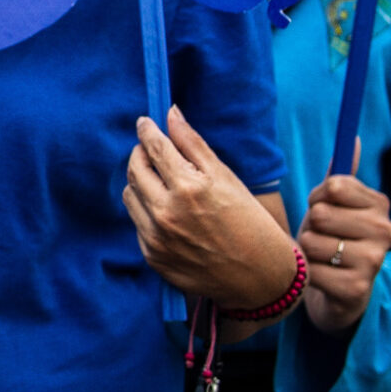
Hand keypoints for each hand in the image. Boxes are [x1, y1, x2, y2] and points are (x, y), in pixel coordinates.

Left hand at [122, 106, 294, 305]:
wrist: (260, 277)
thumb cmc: (250, 222)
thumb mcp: (227, 178)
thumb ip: (194, 144)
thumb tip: (171, 113)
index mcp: (189, 188)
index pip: (154, 148)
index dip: (146, 130)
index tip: (144, 123)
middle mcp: (167, 213)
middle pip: (134, 169)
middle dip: (140, 154)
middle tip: (151, 150)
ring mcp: (157, 237)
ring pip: (130, 195)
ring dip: (139, 181)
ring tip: (160, 180)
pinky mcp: (152, 256)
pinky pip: (136, 222)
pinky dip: (145, 209)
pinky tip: (167, 210)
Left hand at [300, 174, 390, 334]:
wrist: (341, 292)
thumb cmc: (333, 240)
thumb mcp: (336, 207)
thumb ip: (340, 178)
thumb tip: (352, 138)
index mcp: (380, 205)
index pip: (333, 186)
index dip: (318, 198)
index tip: (324, 209)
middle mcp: (385, 231)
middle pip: (320, 214)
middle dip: (311, 227)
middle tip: (323, 239)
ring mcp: (374, 261)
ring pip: (311, 242)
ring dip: (308, 253)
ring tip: (323, 259)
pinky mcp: (356, 288)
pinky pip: (309, 271)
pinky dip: (308, 276)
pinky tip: (323, 279)